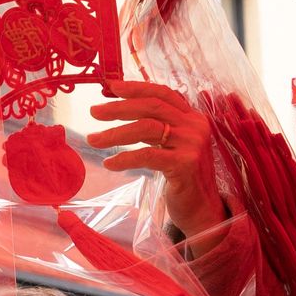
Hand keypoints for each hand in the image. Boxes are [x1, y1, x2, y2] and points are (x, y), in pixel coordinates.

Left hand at [87, 80, 225, 242]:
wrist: (202, 209)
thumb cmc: (182, 178)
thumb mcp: (173, 146)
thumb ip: (158, 128)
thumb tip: (124, 110)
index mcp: (192, 118)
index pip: (163, 94)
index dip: (137, 88)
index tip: (112, 87)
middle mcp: (195, 126)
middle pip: (151, 107)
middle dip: (119, 108)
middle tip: (94, 112)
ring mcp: (192, 144)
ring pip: (146, 128)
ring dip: (115, 133)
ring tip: (93, 140)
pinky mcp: (184, 164)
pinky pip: (147, 155)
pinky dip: (124, 158)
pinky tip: (110, 163)